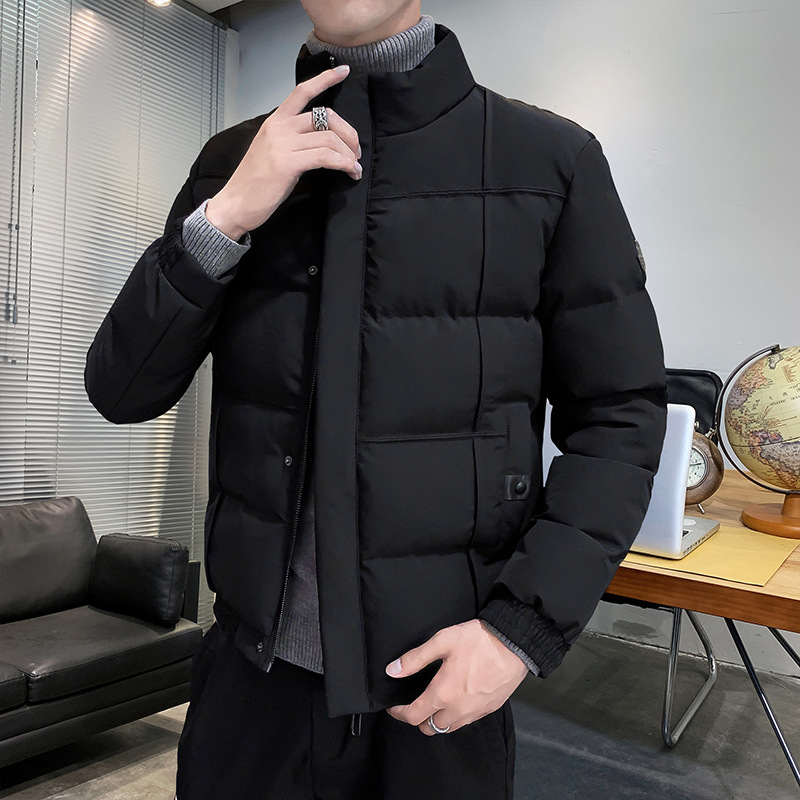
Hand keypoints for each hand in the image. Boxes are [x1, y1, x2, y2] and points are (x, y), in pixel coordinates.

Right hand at [205, 63, 362, 240]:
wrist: (235, 204)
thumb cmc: (254, 183)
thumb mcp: (272, 152)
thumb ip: (293, 141)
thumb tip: (322, 143)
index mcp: (275, 122)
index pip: (302, 92)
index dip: (325, 79)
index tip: (343, 71)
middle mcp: (279, 128)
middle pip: (325, 116)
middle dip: (348, 132)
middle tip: (356, 151)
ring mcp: (282, 144)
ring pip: (329, 138)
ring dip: (348, 154)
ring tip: (354, 167)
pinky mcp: (287, 164)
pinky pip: (325, 157)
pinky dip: (343, 163)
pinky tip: (349, 171)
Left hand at [384, 619, 528, 734]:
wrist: (514, 644)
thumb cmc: (479, 640)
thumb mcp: (442, 642)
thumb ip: (415, 658)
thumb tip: (393, 670)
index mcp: (443, 693)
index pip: (414, 716)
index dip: (399, 714)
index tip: (394, 707)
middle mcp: (458, 709)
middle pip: (430, 728)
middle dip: (418, 719)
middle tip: (413, 704)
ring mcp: (475, 711)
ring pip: (449, 728)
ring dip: (437, 720)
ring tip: (433, 703)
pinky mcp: (489, 709)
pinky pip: (466, 721)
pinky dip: (456, 716)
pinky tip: (455, 700)